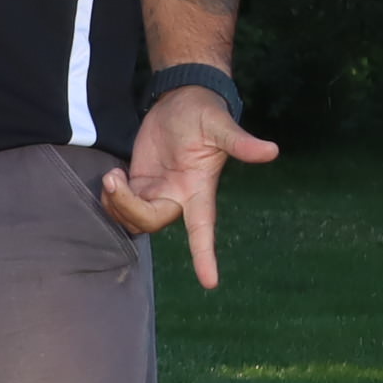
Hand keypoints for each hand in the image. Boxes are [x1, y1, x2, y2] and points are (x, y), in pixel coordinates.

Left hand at [100, 85, 279, 288]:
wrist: (181, 100)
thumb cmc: (205, 112)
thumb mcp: (220, 126)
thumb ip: (240, 142)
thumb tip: (272, 151)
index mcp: (198, 190)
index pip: (203, 230)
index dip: (205, 255)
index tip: (210, 283)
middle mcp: (178, 197)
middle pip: (150, 222)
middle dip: (128, 206)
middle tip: (114, 178)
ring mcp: (157, 191)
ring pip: (133, 219)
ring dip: (115, 204)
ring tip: (111, 177)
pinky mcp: (140, 182)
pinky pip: (121, 206)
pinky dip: (110, 199)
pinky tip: (110, 179)